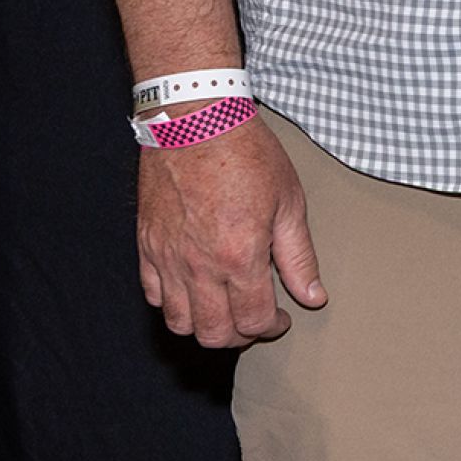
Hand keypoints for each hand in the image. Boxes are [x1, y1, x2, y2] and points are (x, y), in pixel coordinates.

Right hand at [136, 117, 324, 346]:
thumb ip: (299, 257)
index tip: (282, 319)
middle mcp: (198, 267)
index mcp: (239, 257)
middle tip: (256, 321)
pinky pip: (153, 295)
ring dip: (205, 325)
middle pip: (213, 334)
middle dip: (239, 336)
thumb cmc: (248, 156)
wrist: (197, 123)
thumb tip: (313, 297)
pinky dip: (173, 303)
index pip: (253, 320)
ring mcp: (167, 259)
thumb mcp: (289, 203)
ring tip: (226, 309)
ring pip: (178, 323)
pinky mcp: (146, 246)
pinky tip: (195, 288)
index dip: (272, 328)